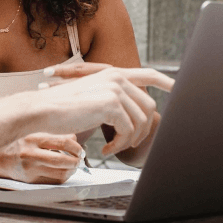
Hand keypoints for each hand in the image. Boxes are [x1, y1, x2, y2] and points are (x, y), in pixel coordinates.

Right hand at [0, 133, 83, 183]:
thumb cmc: (20, 142)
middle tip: (79, 159)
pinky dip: (63, 177)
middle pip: (61, 160)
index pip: (62, 142)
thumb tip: (74, 140)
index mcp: (34, 138)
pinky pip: (53, 182)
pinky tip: (63, 171)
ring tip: (72, 165)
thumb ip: (55, 134)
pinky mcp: (30, 181)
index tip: (80, 150)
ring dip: (71, 171)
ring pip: (60, 174)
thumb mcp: (35, 132)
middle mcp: (30, 154)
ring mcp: (30, 169)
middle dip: (76, 161)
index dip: (76, 147)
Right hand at [37, 65, 173, 155]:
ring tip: (113, 147)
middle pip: (148, 107)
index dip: (167, 81)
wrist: (43, 109)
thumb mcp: (93, 98)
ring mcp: (115, 89)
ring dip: (129, 140)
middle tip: (127, 144)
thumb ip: (114, 100)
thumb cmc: (63, 108)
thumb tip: (136, 115)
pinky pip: (128, 131)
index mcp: (113, 74)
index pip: (149, 74)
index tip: (178, 89)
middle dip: (142, 130)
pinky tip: (105, 148)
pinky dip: (119, 145)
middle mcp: (117, 78)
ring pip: (141, 121)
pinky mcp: (111, 104)